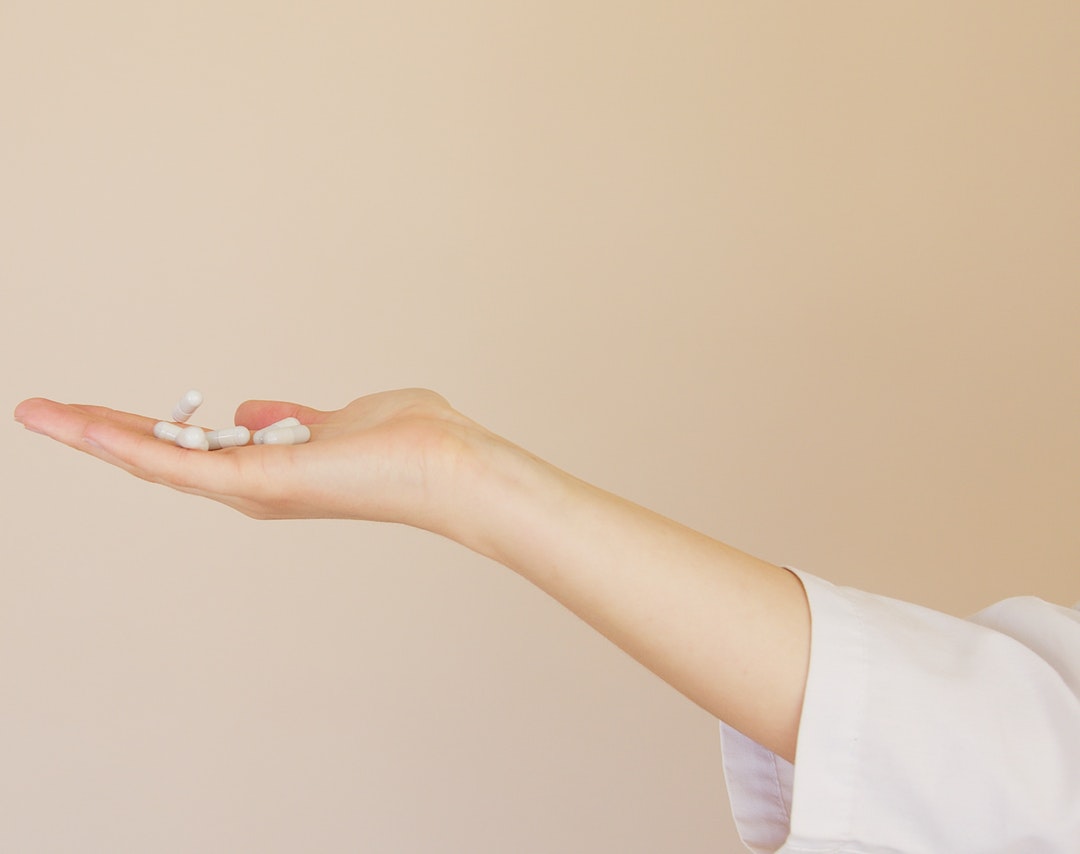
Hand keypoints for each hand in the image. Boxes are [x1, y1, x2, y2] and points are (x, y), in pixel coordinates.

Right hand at [14, 389, 484, 530]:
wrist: (448, 466)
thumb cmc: (408, 445)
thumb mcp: (333, 421)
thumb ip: (289, 418)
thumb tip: (249, 412)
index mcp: (266, 469)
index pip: (186, 448)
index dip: (135, 430)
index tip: (91, 413)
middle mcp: (251, 486)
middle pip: (158, 457)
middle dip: (97, 434)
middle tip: (39, 411)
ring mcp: (252, 487)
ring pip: (156, 461)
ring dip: (94, 436)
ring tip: (40, 413)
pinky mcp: (261, 480)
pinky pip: (182, 463)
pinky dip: (132, 445)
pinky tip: (88, 426)